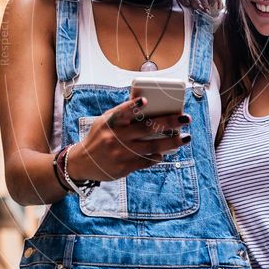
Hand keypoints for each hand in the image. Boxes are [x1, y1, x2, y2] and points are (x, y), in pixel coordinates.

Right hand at [67, 97, 191, 181]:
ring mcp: (121, 153)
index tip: (146, 101)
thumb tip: (148, 105)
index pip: (122, 112)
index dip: (133, 106)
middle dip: (169, 122)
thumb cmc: (99, 137)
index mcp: (110, 123)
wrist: (82, 163)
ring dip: (172, 142)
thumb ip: (122, 114)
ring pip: (152, 147)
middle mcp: (116, 137)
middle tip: (186, 118)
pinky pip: (146, 161)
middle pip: (147, 128)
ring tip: (186, 138)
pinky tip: (165, 153)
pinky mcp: (124, 167)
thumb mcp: (104, 122)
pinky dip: (157, 157)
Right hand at [173, 0, 222, 16]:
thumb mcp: (208, 17)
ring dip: (196, 2)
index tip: (215, 8)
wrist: (180, 23)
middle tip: (206, 11)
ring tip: (198, 9)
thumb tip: (224, 11)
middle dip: (205, 2)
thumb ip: (217, 14)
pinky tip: (187, 4)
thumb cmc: (196, 19)